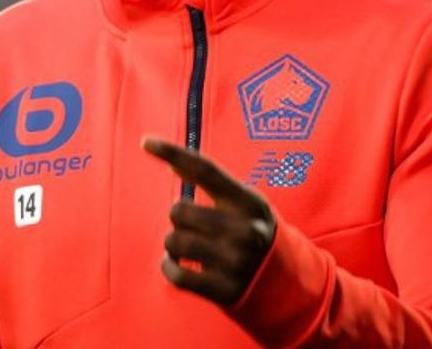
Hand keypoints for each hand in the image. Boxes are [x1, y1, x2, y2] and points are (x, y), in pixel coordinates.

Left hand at [142, 136, 276, 305]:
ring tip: (189, 249)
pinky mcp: (225, 290)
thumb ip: (214, 185)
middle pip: (179, 210)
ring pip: (174, 241)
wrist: (286, 284)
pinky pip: (176, 274)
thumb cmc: (253, 235)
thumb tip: (173, 165)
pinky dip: (169, 268)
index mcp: (248, 202)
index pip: (205, 169)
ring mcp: (235, 262)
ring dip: (173, 244)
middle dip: (179, 218)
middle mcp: (244, 230)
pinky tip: (178, 265)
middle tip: (195, 228)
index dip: (173, 153)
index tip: (146, 142)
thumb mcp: (244, 205)